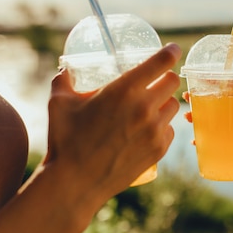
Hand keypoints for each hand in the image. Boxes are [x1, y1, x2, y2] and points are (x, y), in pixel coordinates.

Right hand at [45, 43, 181, 200]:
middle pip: (173, 82)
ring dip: (164, 103)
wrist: (75, 183)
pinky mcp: (158, 150)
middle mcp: (145, 107)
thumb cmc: (65, 140)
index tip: (174, 50)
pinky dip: (162, 126)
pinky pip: (170, 130)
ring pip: (173, 106)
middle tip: (156, 81)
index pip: (161, 62)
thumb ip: (64, 80)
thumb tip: (65, 70)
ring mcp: (154, 130)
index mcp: (124, 90)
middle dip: (165, 78)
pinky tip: (147, 129)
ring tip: (149, 107)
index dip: (171, 52)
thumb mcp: (58, 103)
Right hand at [183, 83, 232, 166]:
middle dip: (200, 101)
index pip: (229, 87)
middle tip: (185, 101)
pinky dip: (209, 142)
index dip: (212, 83)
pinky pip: (223, 141)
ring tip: (187, 119)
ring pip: (217, 121)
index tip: (196, 80)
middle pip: (217, 103)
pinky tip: (197, 143)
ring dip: (201, 120)